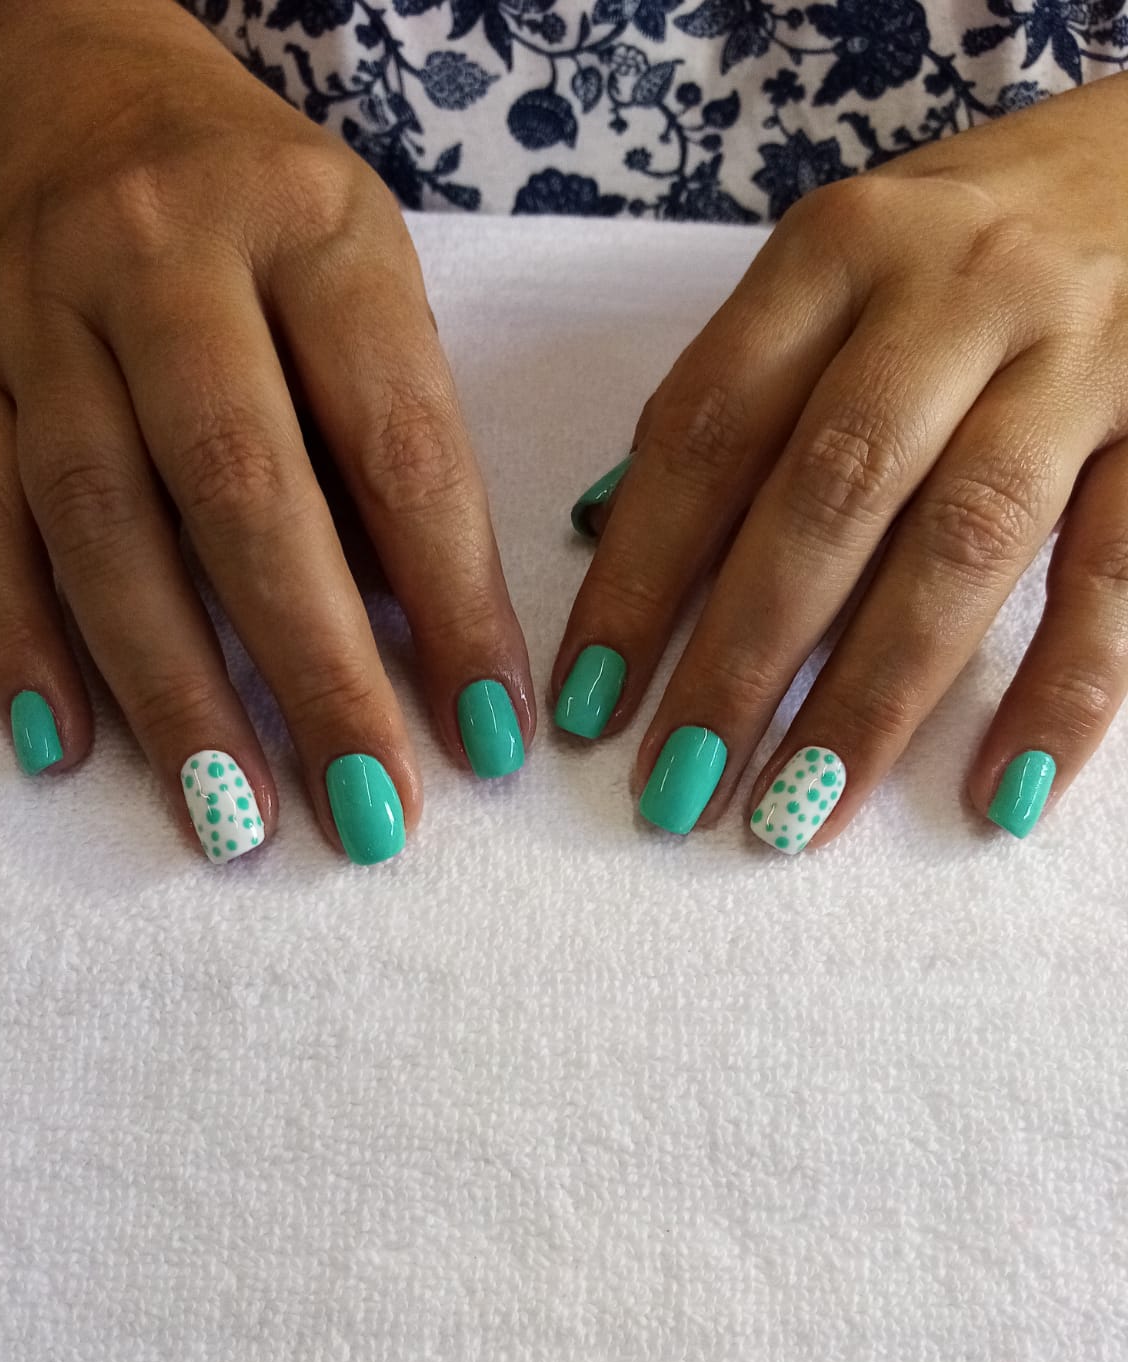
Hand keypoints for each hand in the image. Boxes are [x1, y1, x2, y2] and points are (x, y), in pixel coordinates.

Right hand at [0, 0, 531, 864]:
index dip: (451, 602)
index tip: (491, 734)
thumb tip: (434, 655)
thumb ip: (394, 454)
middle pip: (242, 492)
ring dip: (174, 691)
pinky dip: (21, 645)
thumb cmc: (267, 230)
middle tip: (367, 810)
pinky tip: (71, 750)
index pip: (398, 443)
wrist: (84, 105)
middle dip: (314, 673)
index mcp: (312, 233)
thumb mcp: (368, 291)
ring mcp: (40, 313)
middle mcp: (163, 257)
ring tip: (235, 817)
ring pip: (101, 524)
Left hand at [553, 74, 1127, 849]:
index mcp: (837, 250)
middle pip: (828, 493)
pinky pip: (1119, 576)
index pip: (709, 427)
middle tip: (679, 789)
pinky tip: (999, 796)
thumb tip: (607, 536)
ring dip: (872, 697)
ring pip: (963, 542)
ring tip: (798, 814)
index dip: (638, 574)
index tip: (588, 703)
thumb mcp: (835, 273)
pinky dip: (1060, 693)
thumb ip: (740, 395)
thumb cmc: (963, 247)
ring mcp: (1078, 357)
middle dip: (742, 657)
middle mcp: (954, 294)